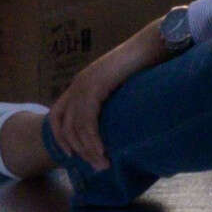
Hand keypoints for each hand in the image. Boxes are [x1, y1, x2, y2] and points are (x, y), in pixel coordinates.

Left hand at [48, 15, 173, 167]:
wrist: (153, 44)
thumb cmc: (145, 65)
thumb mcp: (122, 88)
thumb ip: (113, 103)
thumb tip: (116, 126)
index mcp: (82, 83)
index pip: (57, 115)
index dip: (61, 137)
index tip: (71, 156)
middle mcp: (78, 84)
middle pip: (64, 126)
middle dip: (78, 150)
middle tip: (97, 166)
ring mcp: (85, 84)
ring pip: (76, 127)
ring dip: (89, 150)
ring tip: (104, 164)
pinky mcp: (96, 86)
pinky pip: (87, 121)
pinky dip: (93, 140)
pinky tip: (104, 152)